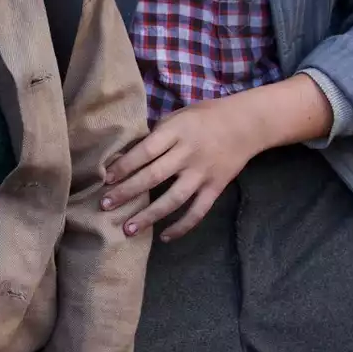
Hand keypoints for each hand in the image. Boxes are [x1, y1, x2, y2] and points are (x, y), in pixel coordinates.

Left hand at [98, 80, 329, 242]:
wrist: (247, 123)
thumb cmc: (206, 116)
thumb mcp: (179, 115)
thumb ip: (158, 133)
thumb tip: (128, 153)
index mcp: (177, 131)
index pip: (145, 151)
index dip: (124, 165)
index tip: (106, 178)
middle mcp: (188, 153)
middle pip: (154, 176)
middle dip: (128, 192)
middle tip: (105, 205)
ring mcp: (202, 173)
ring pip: (173, 199)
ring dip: (149, 215)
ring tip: (128, 229)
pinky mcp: (216, 187)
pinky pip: (198, 211)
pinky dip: (182, 226)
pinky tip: (164, 236)